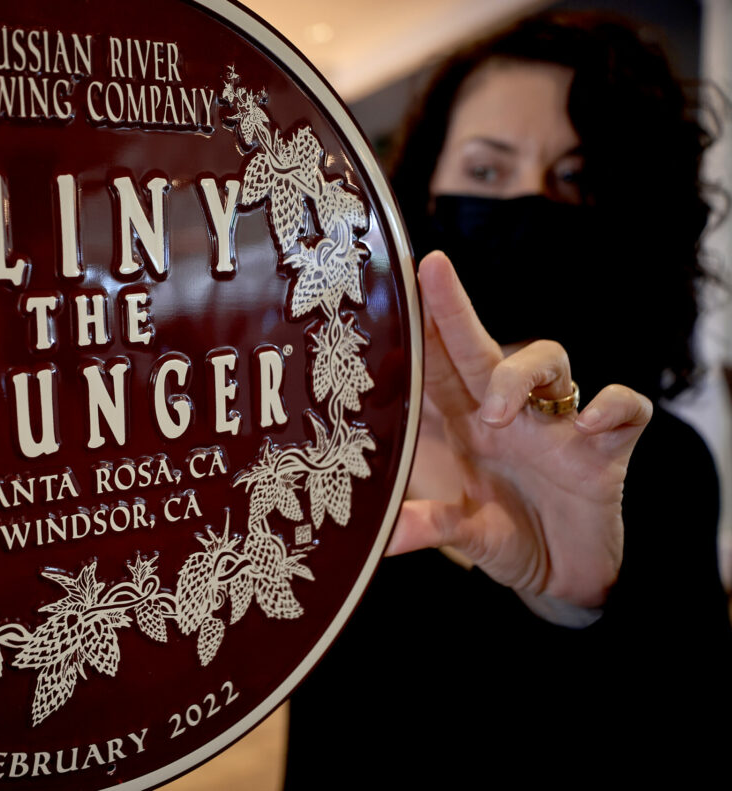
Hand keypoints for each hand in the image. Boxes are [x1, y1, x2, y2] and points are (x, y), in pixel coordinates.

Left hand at [388, 251, 652, 622]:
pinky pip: (626, 409)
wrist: (561, 575)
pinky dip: (613, 407)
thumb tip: (388, 538)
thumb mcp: (462, 535)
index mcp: (464, 426)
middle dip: (454, 309)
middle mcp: (509, 414)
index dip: (417, 331)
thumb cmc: (503, 536)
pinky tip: (588, 424)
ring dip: (522, 373)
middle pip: (481, 348)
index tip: (390, 294)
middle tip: (431, 272)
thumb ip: (428, 526)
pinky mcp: (606, 450)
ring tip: (498, 413)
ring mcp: (557, 427)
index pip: (436, 367)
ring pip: (551, 361)